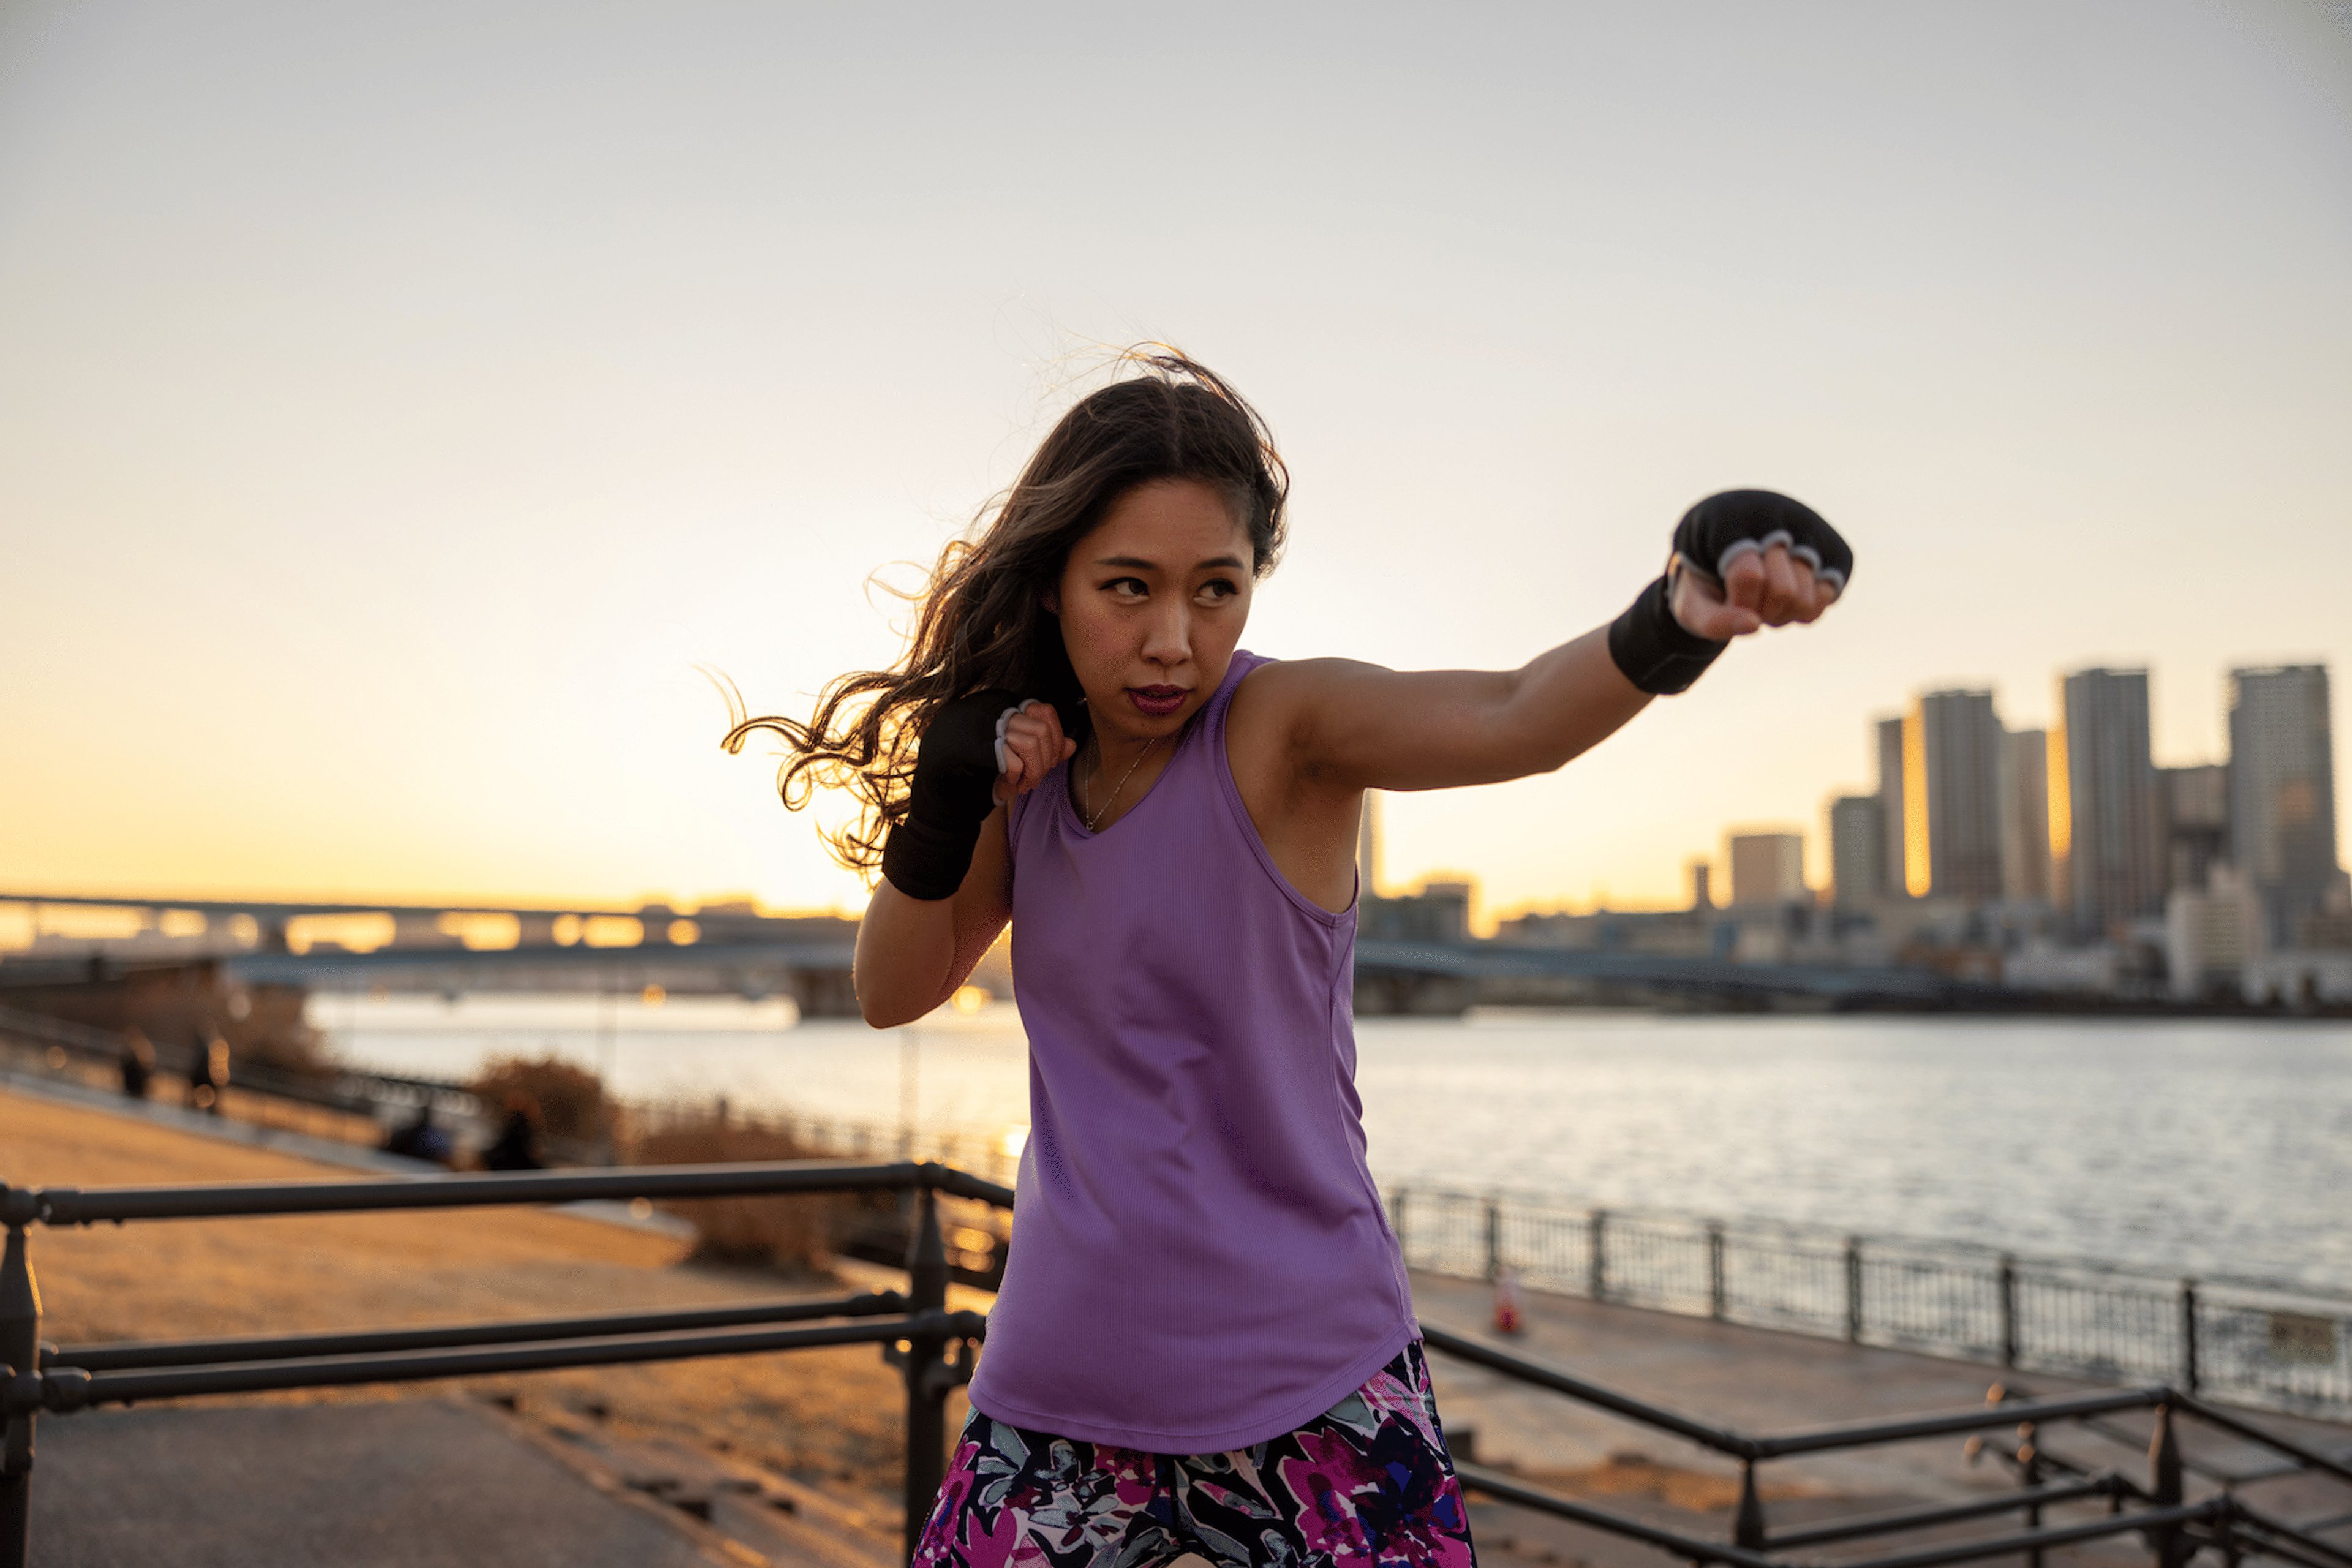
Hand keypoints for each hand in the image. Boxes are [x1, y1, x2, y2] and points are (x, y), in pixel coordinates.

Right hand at [992, 699, 1077, 804]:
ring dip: (1033, 771)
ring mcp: (997, 730)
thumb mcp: (1031, 753)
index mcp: (1020, 711)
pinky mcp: (989, 748)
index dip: (1056, 738)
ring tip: (1026, 783)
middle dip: (1046, 760)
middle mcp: (1009, 716)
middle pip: (1042, 730)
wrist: (969, 763)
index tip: (1052, 761)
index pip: (1047, 711)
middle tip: (1038, 777)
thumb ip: (1052, 747)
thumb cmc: (1006, 757)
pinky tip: (1012, 781)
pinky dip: (1017, 776)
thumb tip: (1072, 745)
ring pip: (1030, 744)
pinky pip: (1014, 763)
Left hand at [1665, 488, 1849, 639]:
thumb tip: (1754, 625)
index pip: (1749, 576)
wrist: (1728, 554)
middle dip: (1763, 609)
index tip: (1726, 597)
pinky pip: (1828, 595)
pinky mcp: (1831, 547)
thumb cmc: (1705, 581)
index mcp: (1729, 519)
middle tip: (1747, 599)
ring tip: (1765, 596)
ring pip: (1809, 597)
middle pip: (1784, 591)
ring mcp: (1808, 528)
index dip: (1739, 603)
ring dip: (1783, 613)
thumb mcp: (1691, 604)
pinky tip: (1787, 596)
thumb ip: (1713, 620)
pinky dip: (1806, 610)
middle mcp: (1774, 515)